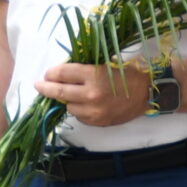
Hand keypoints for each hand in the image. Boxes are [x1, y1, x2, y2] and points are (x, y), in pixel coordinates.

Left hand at [34, 60, 150, 127]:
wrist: (148, 93)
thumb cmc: (128, 74)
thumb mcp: (105, 64)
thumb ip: (84, 69)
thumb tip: (62, 72)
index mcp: (93, 75)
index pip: (62, 73)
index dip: (51, 73)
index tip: (47, 73)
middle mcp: (91, 94)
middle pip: (59, 91)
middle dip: (45, 87)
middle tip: (38, 85)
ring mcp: (93, 111)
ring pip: (68, 105)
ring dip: (65, 99)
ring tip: (68, 94)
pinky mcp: (97, 121)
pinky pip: (79, 116)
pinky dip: (78, 109)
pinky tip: (83, 103)